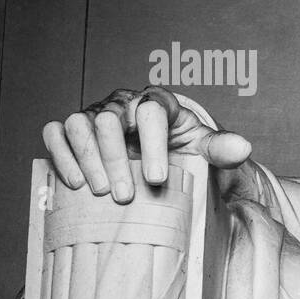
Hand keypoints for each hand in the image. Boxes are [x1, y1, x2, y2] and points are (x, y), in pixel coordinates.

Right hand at [42, 87, 250, 203]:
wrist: (160, 149)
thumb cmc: (181, 146)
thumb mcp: (204, 147)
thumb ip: (221, 147)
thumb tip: (244, 148)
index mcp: (156, 102)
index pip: (150, 112)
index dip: (152, 144)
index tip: (157, 178)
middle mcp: (121, 103)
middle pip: (108, 119)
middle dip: (115, 159)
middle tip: (126, 195)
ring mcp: (94, 115)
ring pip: (79, 124)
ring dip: (88, 159)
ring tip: (101, 192)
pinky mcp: (73, 130)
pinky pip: (55, 132)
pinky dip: (61, 154)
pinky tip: (75, 182)